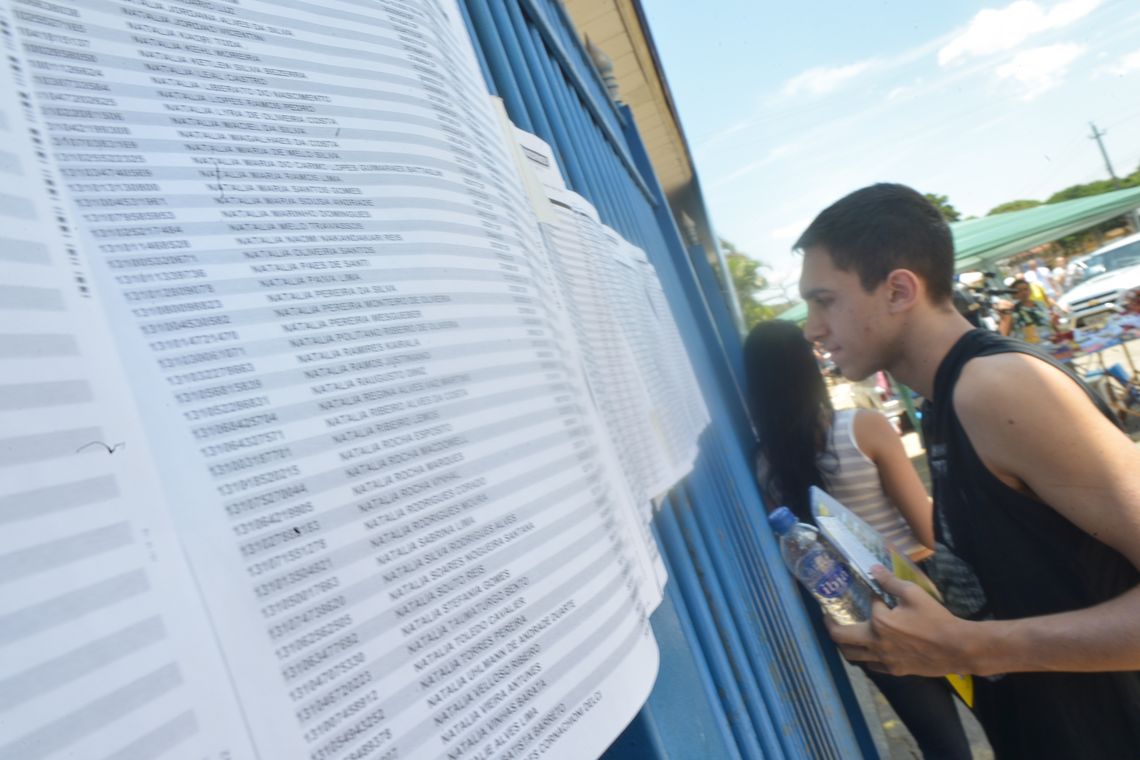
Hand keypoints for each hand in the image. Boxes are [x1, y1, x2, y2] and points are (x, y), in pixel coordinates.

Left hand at [826, 566, 975, 676]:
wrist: (958, 648)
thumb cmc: (935, 619)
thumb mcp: (913, 594)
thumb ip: (890, 582)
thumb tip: (873, 569)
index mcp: (878, 625)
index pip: (861, 608)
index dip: (863, 599)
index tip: (862, 594)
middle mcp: (876, 646)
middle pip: (841, 641)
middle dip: (832, 628)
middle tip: (830, 618)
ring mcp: (885, 662)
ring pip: (853, 657)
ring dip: (845, 645)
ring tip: (847, 634)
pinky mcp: (895, 671)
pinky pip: (871, 666)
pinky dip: (865, 657)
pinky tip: (870, 648)